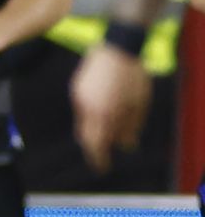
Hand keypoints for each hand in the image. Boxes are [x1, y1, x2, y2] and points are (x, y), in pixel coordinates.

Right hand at [71, 43, 152, 173]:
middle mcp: (86, 106)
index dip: (99, 159)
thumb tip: (127, 145)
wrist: (118, 47)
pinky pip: (82, 108)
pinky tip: (104, 110)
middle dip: (93, 148)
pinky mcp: (77, 86)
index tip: (102, 168)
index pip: (96, 144)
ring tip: (109, 131)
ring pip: (83, 121)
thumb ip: (131, 127)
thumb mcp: (139, 104)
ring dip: (94, 130)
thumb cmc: (133, 77)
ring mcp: (79, 96)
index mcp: (103, 113)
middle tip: (102, 156)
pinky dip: (92, 116)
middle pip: (85, 136)